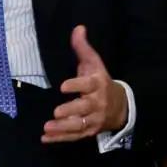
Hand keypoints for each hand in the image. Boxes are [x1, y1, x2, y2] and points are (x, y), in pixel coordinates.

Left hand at [42, 25, 127, 142]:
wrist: (121, 106)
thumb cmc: (101, 81)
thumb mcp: (94, 63)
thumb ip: (83, 47)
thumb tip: (78, 27)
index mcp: (97, 85)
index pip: (88, 85)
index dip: (77, 85)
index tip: (63, 86)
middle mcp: (97, 103)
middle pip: (84, 108)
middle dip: (70, 111)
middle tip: (56, 112)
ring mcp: (94, 119)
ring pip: (79, 125)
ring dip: (63, 128)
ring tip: (47, 127)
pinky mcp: (89, 131)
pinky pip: (74, 136)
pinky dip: (60, 139)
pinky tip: (45, 138)